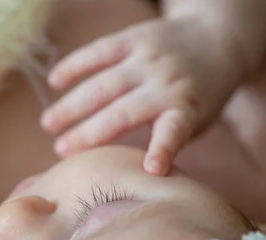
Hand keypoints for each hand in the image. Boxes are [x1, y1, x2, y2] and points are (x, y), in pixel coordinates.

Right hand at [41, 17, 241, 174]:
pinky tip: (54, 82)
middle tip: (60, 151)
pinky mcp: (136, 38)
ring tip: (48, 123)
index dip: (162, 149)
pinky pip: (100, 51)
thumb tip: (132, 174)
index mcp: (187, 110)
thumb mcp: (196, 123)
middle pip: (122, 112)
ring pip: (103, 84)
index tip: (152, 169)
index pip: (174, 132)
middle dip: (89, 133)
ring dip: (72, 104)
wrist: (217, 39)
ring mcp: (149, 59)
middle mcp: (167, 84)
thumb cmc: (200, 96)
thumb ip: (166, 143)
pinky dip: (75, 65)